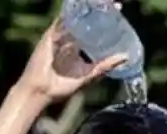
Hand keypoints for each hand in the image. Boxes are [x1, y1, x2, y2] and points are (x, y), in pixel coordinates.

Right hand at [15, 11, 129, 102]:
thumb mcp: (88, 76)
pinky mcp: (50, 36)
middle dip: (98, 12)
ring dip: (87, 10)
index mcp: (77, 49)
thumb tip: (125, 58)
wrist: (40, 92)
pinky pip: (61, 20)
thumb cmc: (60, 88)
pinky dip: (70, 12)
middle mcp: (68, 40)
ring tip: (102, 3)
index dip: (104, 21)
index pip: (92, 30)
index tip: (118, 13)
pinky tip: (81, 5)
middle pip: (85, 21)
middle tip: (115, 6)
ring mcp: (58, 36)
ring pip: (74, 17)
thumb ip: (105, 66)